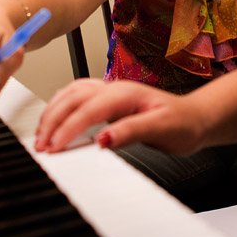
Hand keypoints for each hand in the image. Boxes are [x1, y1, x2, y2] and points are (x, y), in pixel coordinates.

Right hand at [34, 78, 207, 154]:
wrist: (196, 119)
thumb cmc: (182, 124)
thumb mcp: (162, 130)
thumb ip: (131, 132)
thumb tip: (102, 139)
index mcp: (125, 93)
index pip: (88, 109)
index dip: (67, 128)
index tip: (54, 147)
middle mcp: (114, 88)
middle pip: (73, 98)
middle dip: (52, 120)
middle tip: (41, 146)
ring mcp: (110, 91)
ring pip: (71, 93)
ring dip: (52, 112)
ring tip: (41, 134)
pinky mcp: (108, 99)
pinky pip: (76, 96)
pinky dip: (60, 106)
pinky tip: (54, 117)